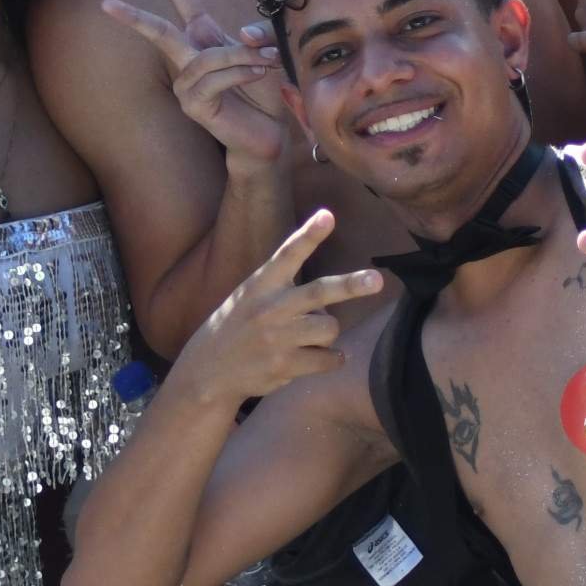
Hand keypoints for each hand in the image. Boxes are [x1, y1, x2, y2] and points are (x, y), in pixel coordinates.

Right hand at [101, 0, 296, 172]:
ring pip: (208, 58)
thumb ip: (261, 36)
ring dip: (242, 57)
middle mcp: (188, 58)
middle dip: (134, 16)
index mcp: (203, 35)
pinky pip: (215, 79)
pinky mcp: (193, 105)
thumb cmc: (264, 89)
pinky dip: (241, 73)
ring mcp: (186, 84)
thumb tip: (243, 34)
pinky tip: (258, 75)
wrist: (268, 132)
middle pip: (159, 30)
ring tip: (267, 63)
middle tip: (106, 2)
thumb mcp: (269, 51)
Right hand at [176, 210, 381, 407]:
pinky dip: (329, 358)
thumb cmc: (242, 325)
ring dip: (327, 333)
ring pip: (330, 329)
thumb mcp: (252, 294)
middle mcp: (270, 308)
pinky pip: (329, 359)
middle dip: (351, 286)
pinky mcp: (284, 367)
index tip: (327, 216)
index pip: (288, 254)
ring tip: (306, 338)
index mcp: (262, 284)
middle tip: (377, 279)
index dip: (309, 234)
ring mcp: (277, 339)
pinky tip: (309, 358)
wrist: (208, 370)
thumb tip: (343, 286)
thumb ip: (287, 284)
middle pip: (319, 293)